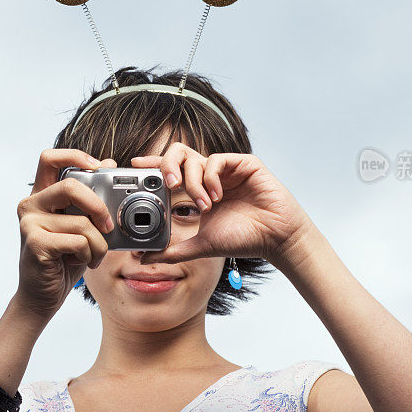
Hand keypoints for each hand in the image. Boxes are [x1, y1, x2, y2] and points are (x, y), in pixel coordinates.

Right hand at [15, 149, 116, 316]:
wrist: (42, 295)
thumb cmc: (63, 258)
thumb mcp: (81, 224)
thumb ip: (91, 196)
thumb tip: (110, 162)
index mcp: (41, 195)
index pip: (49, 158)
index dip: (74, 155)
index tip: (97, 166)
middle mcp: (30, 204)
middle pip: (71, 186)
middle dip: (98, 205)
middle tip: (108, 225)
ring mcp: (30, 223)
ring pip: (81, 222)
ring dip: (99, 244)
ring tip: (95, 255)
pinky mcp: (35, 243)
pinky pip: (78, 242)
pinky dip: (90, 254)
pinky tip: (83, 262)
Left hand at [131, 142, 314, 266]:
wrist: (275, 239)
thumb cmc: (243, 239)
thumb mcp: (201, 245)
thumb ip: (172, 251)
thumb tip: (143, 258)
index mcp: (199, 189)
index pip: (171, 169)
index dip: (153, 164)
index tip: (136, 165)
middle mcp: (211, 175)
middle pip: (180, 154)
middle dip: (168, 165)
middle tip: (168, 184)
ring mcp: (227, 168)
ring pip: (196, 157)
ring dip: (193, 181)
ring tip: (203, 204)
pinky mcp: (244, 164)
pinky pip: (218, 159)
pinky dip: (211, 177)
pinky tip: (216, 196)